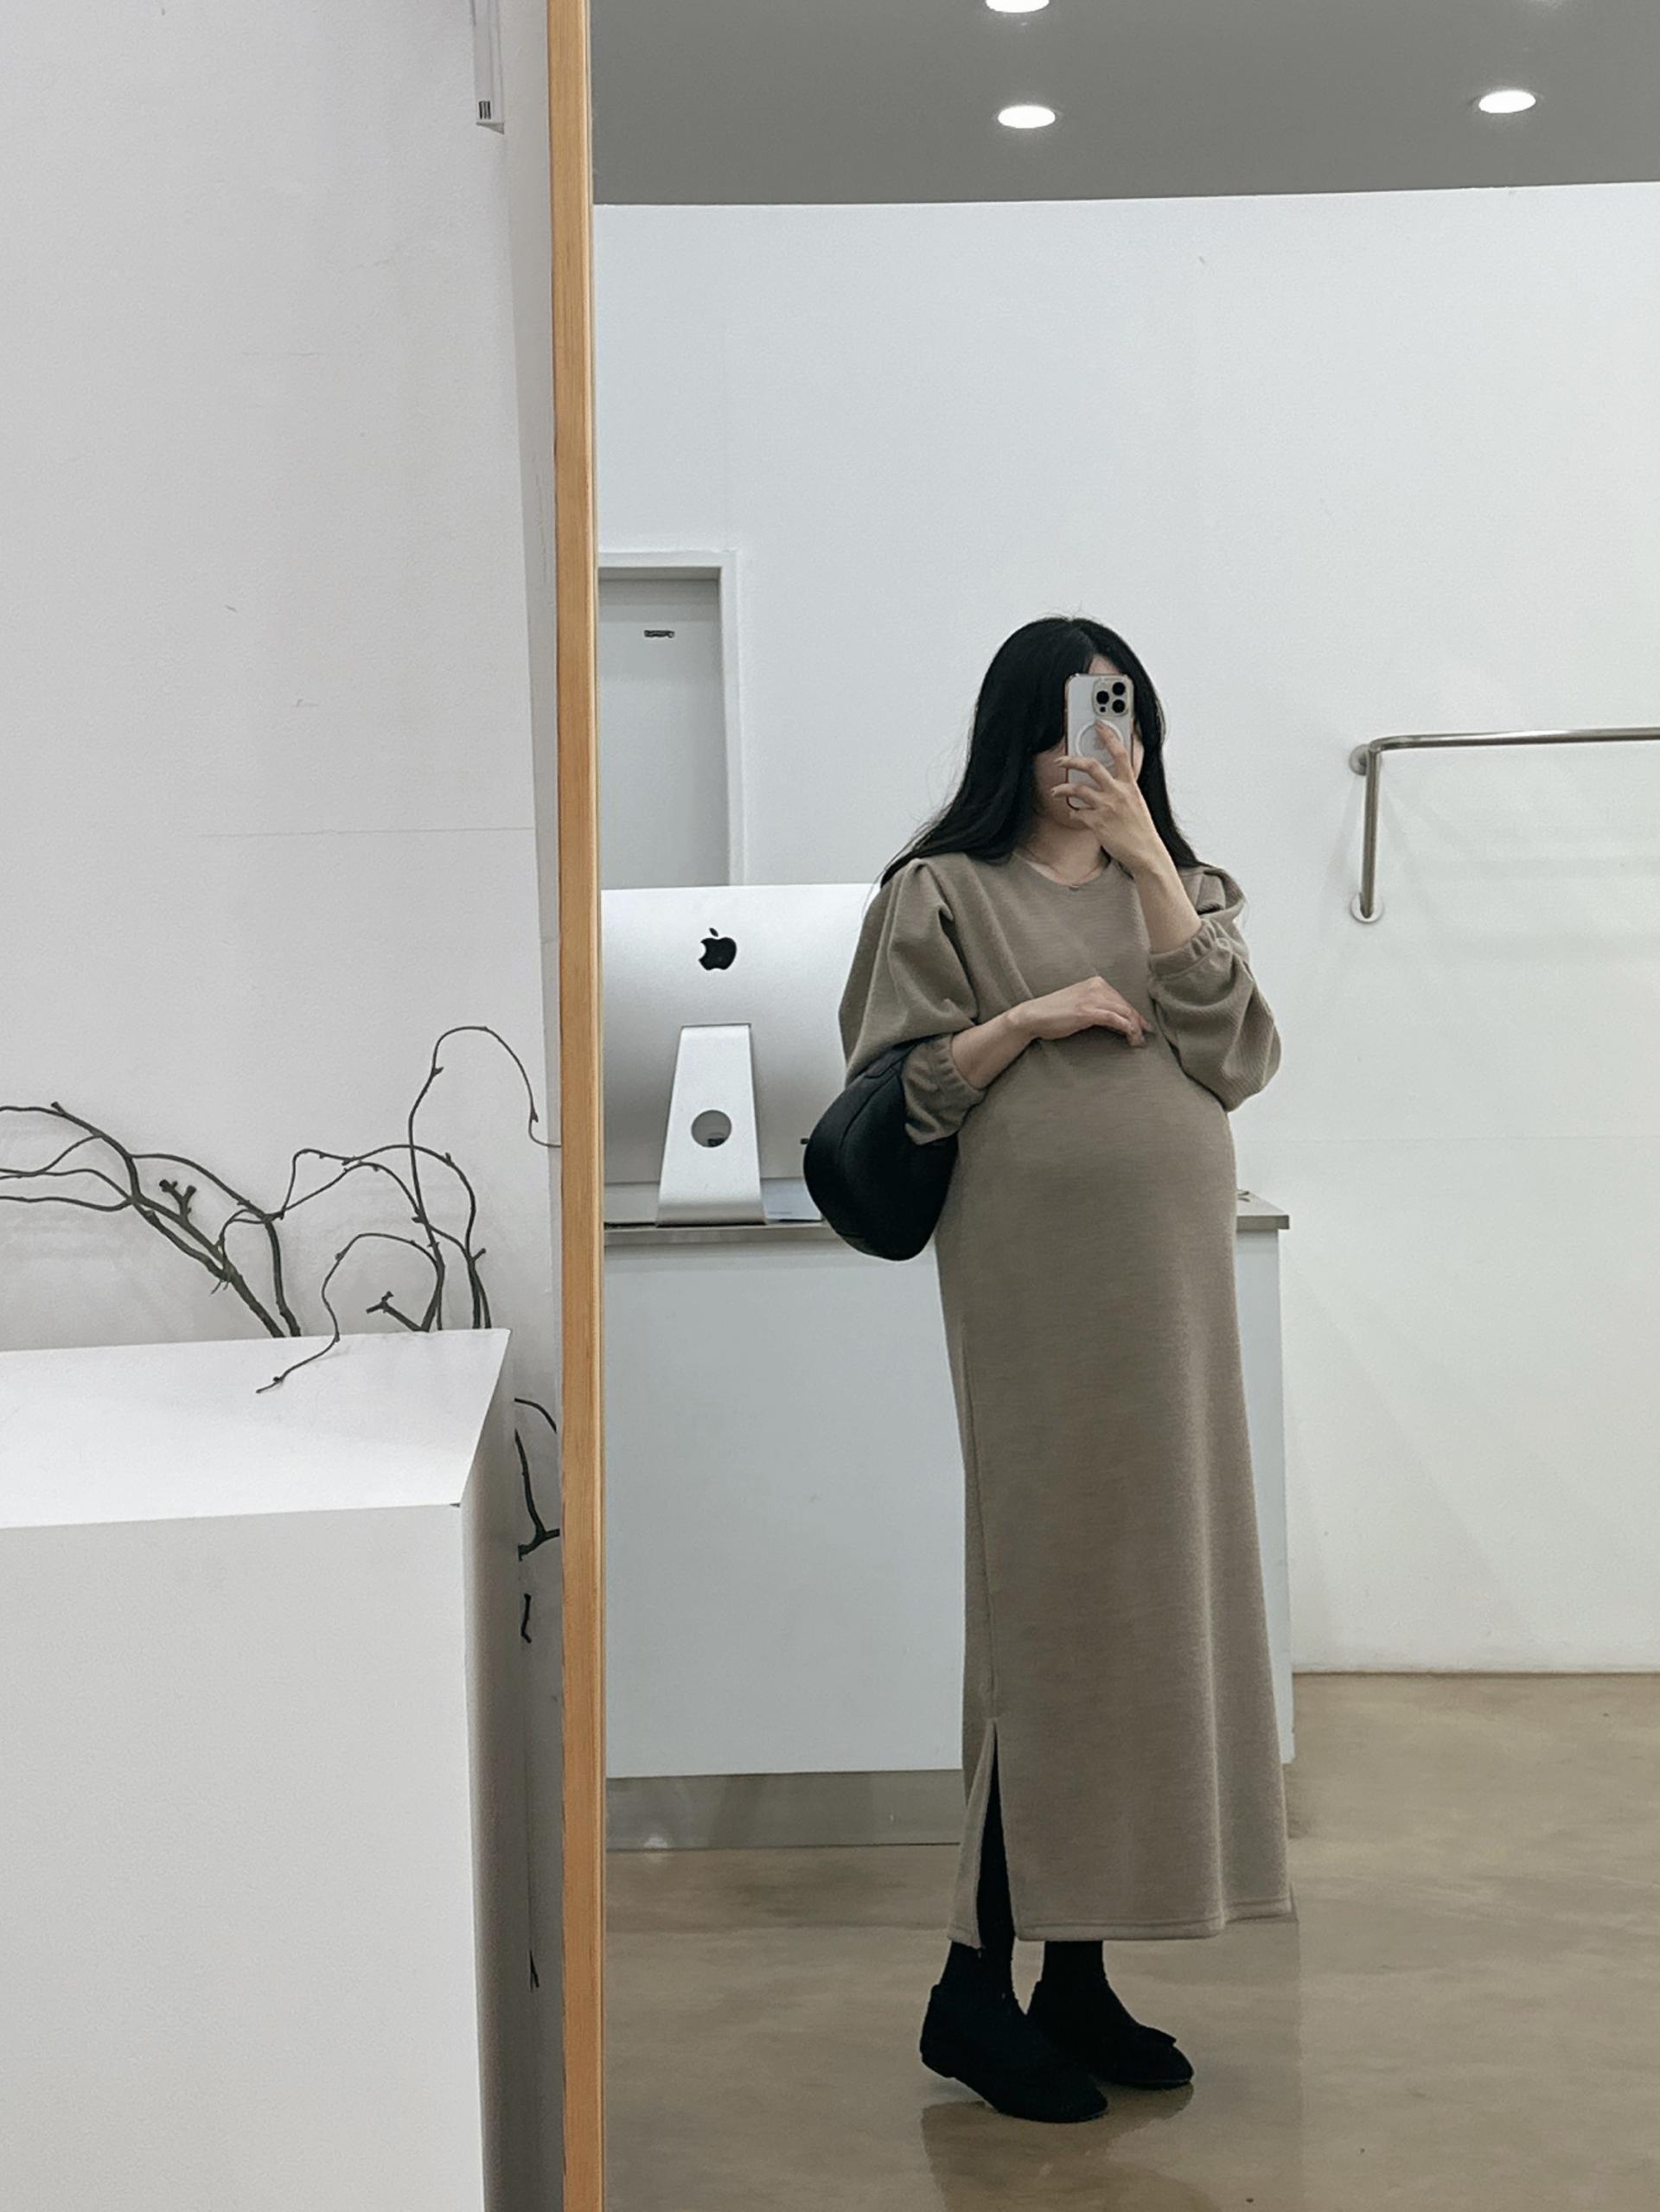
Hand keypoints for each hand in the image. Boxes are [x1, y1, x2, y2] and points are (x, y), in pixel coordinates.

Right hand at [1013, 976, 1147, 1046]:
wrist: (1034, 1016)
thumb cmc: (1054, 1013)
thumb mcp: (1080, 1003)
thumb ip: (1097, 1007)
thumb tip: (1117, 1021)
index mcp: (1096, 983)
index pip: (1122, 999)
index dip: (1135, 1015)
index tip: (1142, 1027)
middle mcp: (1097, 987)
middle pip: (1126, 1005)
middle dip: (1138, 1023)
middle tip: (1143, 1038)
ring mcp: (1092, 998)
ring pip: (1125, 1012)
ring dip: (1135, 1029)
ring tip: (1137, 1042)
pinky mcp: (1088, 1012)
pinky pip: (1116, 1020)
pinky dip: (1127, 1029)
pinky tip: (1132, 1038)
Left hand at [1051, 729, 1164, 874]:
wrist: (1145, 852)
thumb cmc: (1141, 830)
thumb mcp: (1136, 803)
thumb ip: (1123, 789)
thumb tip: (1109, 782)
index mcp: (1130, 785)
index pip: (1120, 753)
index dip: (1109, 736)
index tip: (1099, 725)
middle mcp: (1118, 793)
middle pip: (1092, 766)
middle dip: (1072, 759)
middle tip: (1061, 760)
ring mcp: (1107, 807)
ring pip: (1077, 788)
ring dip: (1062, 788)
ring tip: (1056, 791)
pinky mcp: (1097, 823)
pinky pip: (1077, 813)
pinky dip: (1072, 812)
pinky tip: (1074, 814)